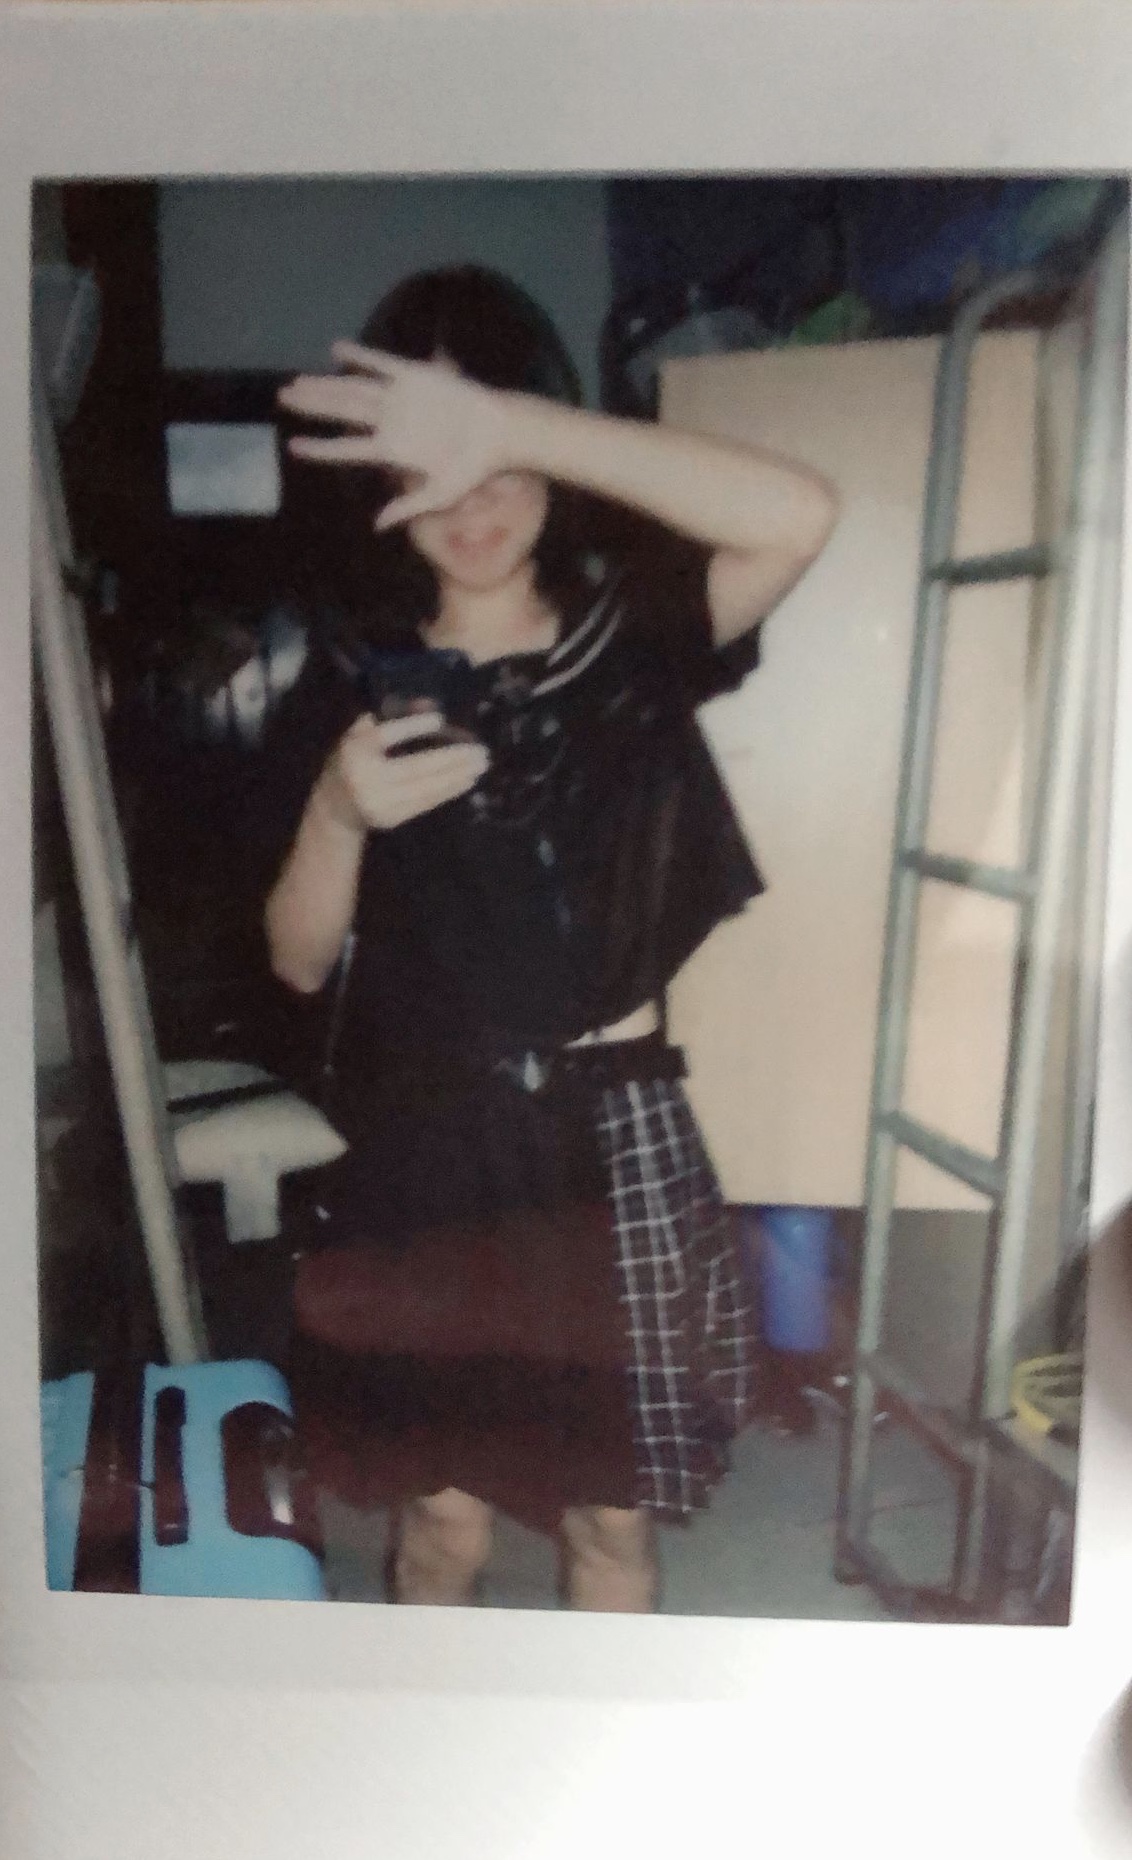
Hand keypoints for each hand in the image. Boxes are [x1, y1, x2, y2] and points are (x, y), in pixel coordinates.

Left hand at [278, 345, 512, 528]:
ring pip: (353, 389)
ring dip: (325, 384)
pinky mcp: (414, 375)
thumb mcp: (441, 494)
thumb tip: (377, 526)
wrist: (499, 432)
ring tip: (297, 381)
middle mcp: (389, 422)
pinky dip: (361, 357)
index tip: (292, 447)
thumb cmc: (473, 467)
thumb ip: (408, 506)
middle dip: (312, 406)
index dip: (319, 448)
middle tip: (282, 398)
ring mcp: (399, 398)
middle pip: (341, 412)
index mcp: (392, 450)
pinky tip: (337, 350)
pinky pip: (382, 364)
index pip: (347, 450)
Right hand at [315, 711, 488, 832]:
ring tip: (480, 765)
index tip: (438, 718)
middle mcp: (366, 777)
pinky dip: (448, 791)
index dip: (411, 727)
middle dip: (452, 759)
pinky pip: (425, 803)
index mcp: (355, 751)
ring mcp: (379, 802)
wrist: (334, 807)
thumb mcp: (362, 734)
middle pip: (416, 767)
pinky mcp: (391, 818)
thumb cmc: (353, 761)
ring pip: (425, 788)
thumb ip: (392, 718)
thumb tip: (430, 705)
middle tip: (481, 751)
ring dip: (457, 776)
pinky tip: (465, 781)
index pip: (386, 737)